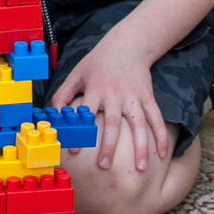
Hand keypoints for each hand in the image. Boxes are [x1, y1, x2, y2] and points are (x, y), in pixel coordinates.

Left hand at [52, 37, 168, 172]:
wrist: (127, 45)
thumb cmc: (98, 62)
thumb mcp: (76, 74)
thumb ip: (62, 95)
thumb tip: (50, 116)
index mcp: (96, 89)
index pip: (86, 113)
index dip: (80, 131)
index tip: (75, 150)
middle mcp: (115, 94)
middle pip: (113, 123)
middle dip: (109, 146)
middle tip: (105, 165)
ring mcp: (134, 97)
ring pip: (139, 124)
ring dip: (141, 146)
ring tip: (141, 168)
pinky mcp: (147, 97)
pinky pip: (156, 118)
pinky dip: (161, 135)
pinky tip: (164, 153)